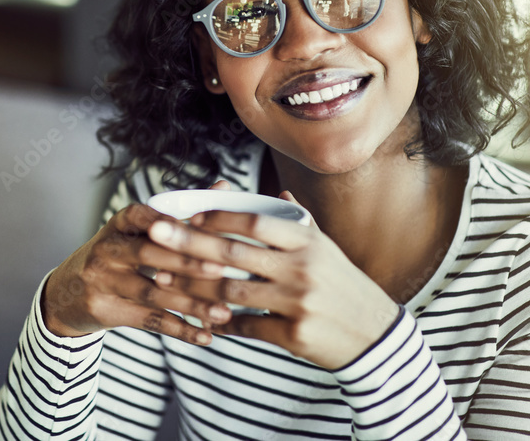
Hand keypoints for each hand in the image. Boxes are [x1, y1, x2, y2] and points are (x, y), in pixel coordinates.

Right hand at [41, 182, 235, 345]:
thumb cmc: (116, 257)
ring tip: (223, 312)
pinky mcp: (105, 310)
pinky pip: (147, 320)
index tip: (206, 230)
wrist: (66, 294)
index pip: (145, 217)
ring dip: (190, 304)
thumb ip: (180, 214)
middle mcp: (106, 249)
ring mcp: (102, 281)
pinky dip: (179, 330)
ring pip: (151, 292)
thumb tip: (224, 186)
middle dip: (187, 262)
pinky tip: (204, 335)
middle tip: (223, 269)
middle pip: (148, 254)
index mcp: (119, 223)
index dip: (173, 224)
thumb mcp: (137, 231)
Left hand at [146, 191, 400, 368]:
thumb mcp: (326, 249)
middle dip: (188, 244)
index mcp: (306, 241)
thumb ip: (297, 223)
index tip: (187, 216)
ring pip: (232, 293)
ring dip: (196, 288)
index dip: (217, 217)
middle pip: (233, 253)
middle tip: (154, 237)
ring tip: (167, 282)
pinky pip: (246, 328)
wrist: (375, 336)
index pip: (254, 220)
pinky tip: (203, 321)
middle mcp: (302, 268)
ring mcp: (298, 302)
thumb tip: (277, 193)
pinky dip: (222, 324)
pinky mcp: (295, 335)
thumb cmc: (344, 286)